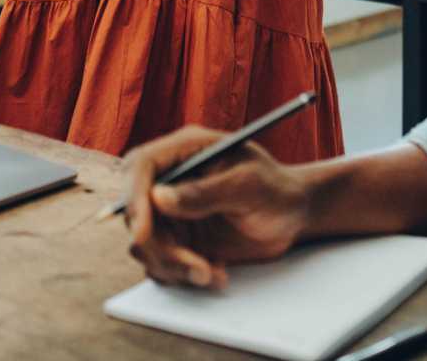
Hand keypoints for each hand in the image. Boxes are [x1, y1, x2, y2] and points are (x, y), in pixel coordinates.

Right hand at [121, 126, 313, 288]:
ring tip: (212, 272)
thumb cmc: (277, 189)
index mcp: (185, 151)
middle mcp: (171, 179)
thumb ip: (206, 191)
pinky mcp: (178, 239)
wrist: (293, 216)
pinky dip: (182, 276)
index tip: (144, 233)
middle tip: (195, 267)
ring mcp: (172, 212)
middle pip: (135, 211)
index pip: (140, 166)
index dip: (134, 198)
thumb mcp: (249, 185)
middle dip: (159, 246)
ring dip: (173, 266)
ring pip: (145, 243)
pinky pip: (161, 263)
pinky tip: (215, 272)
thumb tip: (158, 196)